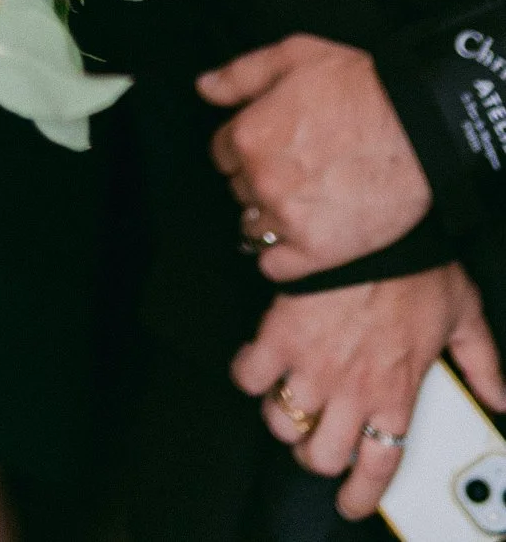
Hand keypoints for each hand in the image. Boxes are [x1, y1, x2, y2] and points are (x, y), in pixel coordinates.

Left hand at [202, 32, 430, 274]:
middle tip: (296, 170)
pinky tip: (301, 240)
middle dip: (259, 179)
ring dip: (270, 216)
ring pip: (254, 226)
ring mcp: (288, 218)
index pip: (221, 152)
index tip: (272, 146)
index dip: (245, 147)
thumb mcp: (292, 56)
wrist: (417, 126)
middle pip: (239, 188)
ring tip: (303, 203)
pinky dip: (283, 257)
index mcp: (248, 134)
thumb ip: (239, 75)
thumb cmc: (358, 86)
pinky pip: (276, 266)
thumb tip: (204, 88)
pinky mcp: (318, 251)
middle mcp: (260, 179)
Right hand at [232, 266, 505, 520]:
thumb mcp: (462, 314)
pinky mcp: (279, 337)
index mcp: (395, 394)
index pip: (378, 467)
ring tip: (287, 400)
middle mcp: (351, 392)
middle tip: (315, 436)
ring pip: (282, 423)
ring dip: (282, 417)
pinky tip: (257, 363)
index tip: (349, 500)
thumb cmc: (413, 265)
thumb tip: (500, 395)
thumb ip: (482, 362)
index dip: (359, 494)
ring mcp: (312, 368)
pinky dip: (248, 374)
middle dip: (313, 453)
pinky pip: (249, 376)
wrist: (368, 228)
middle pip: (320, 455)